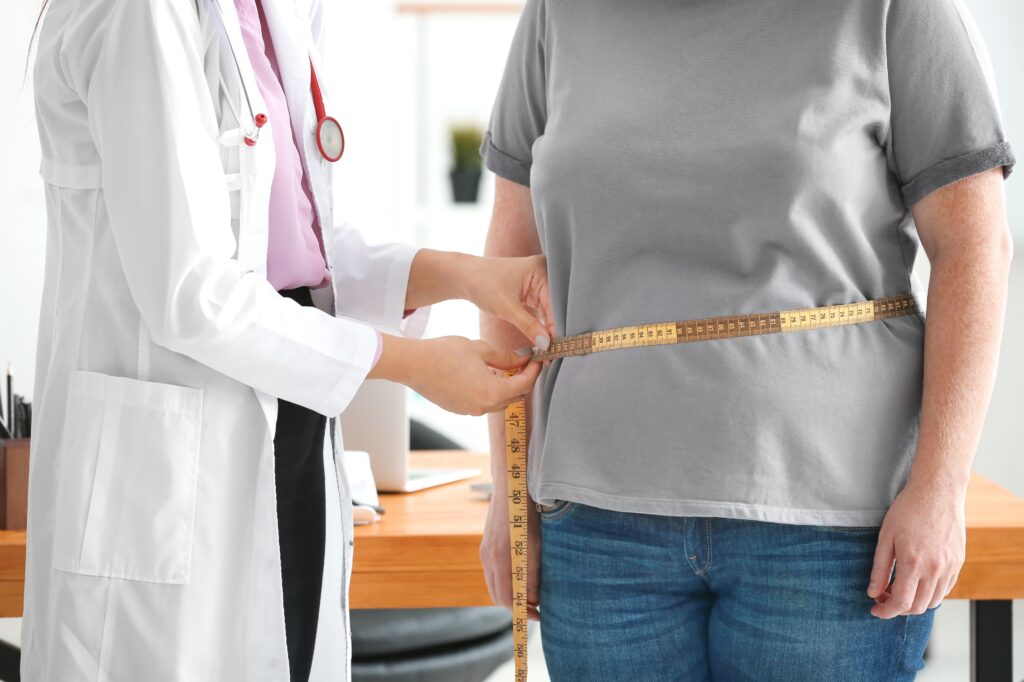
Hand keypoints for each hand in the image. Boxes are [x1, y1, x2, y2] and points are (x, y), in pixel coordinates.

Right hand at [369, 335, 541, 415]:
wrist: (413, 364)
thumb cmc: (445, 352)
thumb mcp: (480, 349)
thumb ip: (505, 358)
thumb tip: (522, 359)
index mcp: (492, 392)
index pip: (524, 385)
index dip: (534, 372)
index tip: (537, 359)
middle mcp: (483, 407)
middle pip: (514, 397)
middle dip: (522, 381)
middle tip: (525, 363)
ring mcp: (470, 411)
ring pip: (498, 402)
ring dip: (506, 388)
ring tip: (506, 368)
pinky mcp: (459, 409)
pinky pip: (482, 403)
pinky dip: (490, 392)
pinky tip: (486, 376)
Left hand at [462, 255, 554, 351]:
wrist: (464, 276)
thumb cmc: (483, 285)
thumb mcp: (506, 308)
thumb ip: (529, 326)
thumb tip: (546, 345)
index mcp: (540, 269)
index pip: (555, 303)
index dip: (557, 327)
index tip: (558, 349)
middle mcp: (544, 272)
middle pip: (555, 306)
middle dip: (554, 329)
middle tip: (556, 353)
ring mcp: (539, 281)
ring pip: (550, 310)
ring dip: (549, 328)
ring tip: (551, 351)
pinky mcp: (533, 290)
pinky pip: (542, 309)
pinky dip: (542, 324)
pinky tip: (544, 341)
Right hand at [480, 495, 541, 620]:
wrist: (511, 486)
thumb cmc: (527, 514)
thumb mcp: (535, 546)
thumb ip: (532, 575)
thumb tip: (533, 599)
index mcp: (500, 560)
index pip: (506, 599)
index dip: (522, 611)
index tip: (539, 615)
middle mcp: (488, 558)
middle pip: (497, 595)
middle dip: (516, 605)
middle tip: (537, 607)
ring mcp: (484, 551)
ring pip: (495, 584)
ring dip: (511, 592)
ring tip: (532, 592)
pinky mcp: (486, 545)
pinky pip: (493, 571)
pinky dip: (506, 580)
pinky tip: (521, 575)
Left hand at [866, 478, 965, 617]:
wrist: (937, 491)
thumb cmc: (907, 510)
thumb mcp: (885, 537)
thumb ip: (880, 568)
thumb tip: (873, 592)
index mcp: (913, 563)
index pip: (901, 603)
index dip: (886, 611)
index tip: (875, 610)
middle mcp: (935, 569)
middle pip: (918, 607)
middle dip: (898, 609)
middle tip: (884, 598)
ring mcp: (950, 566)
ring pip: (933, 601)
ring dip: (915, 602)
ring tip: (899, 589)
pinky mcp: (958, 561)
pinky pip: (945, 588)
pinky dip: (930, 593)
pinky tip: (917, 581)